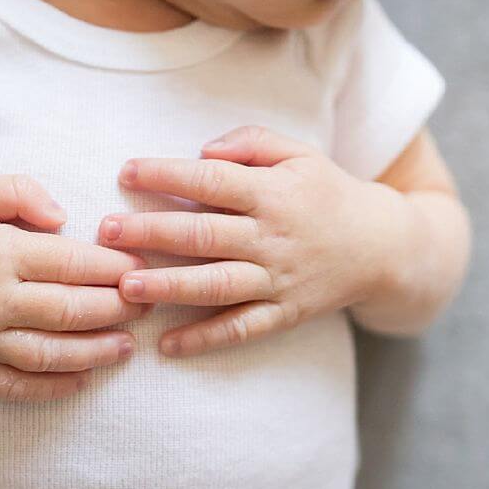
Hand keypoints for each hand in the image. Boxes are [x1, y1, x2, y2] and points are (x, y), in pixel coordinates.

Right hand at [0, 174, 153, 401]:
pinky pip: (15, 386)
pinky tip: (83, 379)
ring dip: (95, 352)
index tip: (142, 264)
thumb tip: (65, 218)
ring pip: (49, 354)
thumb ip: (20, 191)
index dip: (115, 265)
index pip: (72, 263)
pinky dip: (53, 387)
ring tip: (127, 346)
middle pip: (69, 310)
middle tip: (148, 301)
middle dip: (118, 307)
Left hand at [98, 125, 411, 358]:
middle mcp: (273, 237)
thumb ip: (250, 142)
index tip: (126, 171)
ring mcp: (278, 279)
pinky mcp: (284, 313)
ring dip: (169, 286)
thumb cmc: (327, 191)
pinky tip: (167, 345)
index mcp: (273, 192)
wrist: (383, 246)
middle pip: (204, 234)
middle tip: (105, 230)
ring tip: (125, 285)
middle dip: (151, 232)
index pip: (211, 181)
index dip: (167, 175)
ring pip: (217, 285)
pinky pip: (241, 329)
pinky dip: (205, 339)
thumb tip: (203, 153)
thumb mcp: (298, 152)